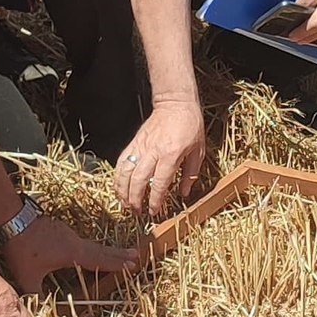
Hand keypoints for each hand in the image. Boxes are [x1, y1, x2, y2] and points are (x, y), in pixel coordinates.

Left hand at [2, 212, 142, 293]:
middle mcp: (75, 242)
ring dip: (108, 250)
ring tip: (120, 254)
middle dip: (119, 255)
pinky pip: (82, 242)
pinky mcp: (61, 230)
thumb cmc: (21, 247)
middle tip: (137, 256)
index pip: (100, 260)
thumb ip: (36, 295)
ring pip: (93, 245)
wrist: (13, 218)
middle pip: (102, 250)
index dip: (116, 264)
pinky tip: (90, 251)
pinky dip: (93, 248)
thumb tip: (42, 312)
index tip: (133, 265)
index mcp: (73, 253)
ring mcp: (68, 234)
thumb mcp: (27, 276)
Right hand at [113, 100, 208, 218]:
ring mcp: (141, 146)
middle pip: (139, 180)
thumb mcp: (198, 151)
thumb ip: (191, 174)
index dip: (156, 200)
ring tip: (125, 205)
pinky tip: (118, 187)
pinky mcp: (134, 142)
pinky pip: (122, 161)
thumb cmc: (190, 125)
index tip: (155, 211)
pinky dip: (118, 176)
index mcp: (171, 154)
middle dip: (136, 199)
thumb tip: (184, 193)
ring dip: (123, 191)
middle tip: (138, 213)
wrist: (175, 103)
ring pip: (125, 172)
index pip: (160, 182)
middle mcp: (153, 151)